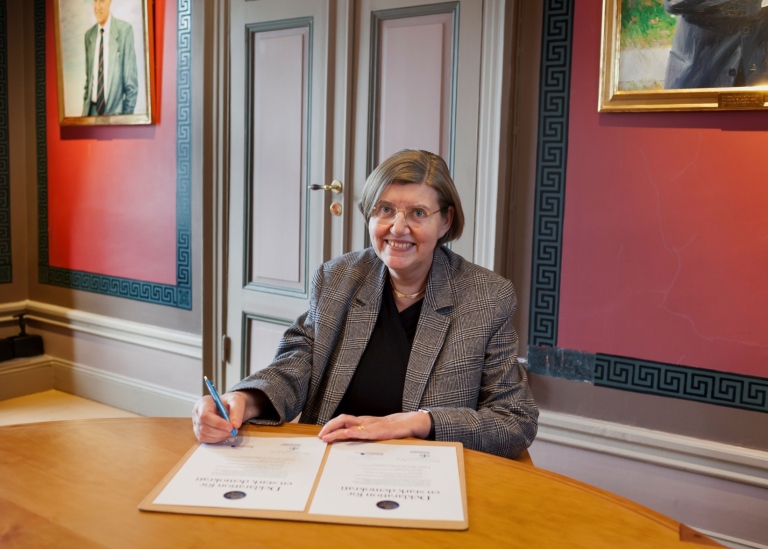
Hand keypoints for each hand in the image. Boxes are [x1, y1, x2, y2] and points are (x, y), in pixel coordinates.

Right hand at [192, 391, 256, 442]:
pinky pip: (205, 439)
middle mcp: (197, 413)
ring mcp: (196, 423)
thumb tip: (235, 425)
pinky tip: (224, 433)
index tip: (230, 426)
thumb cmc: (230, 402)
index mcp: (203, 402)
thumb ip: (237, 411)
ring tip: (230, 431)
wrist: (230, 407)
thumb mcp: (236, 401)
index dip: (217, 423)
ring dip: (220, 436)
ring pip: (204, 435)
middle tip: (233, 430)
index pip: (205, 415)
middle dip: (220, 431)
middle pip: (204, 427)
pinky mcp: (199, 432)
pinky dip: (217, 439)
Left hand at [317, 411, 431, 442]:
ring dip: (337, 430)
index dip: (331, 426)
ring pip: (351, 423)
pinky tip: (349, 434)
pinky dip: (357, 432)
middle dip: (330, 427)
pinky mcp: (381, 430)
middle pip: (343, 419)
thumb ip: (364, 435)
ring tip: (328, 436)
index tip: (322, 435)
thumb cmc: (392, 429)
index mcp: (363, 422)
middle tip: (321, 436)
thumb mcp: (375, 432)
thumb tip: (351, 443)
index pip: (343, 421)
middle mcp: (365, 421)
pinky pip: (367, 430)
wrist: (409, 423)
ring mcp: (372, 424)